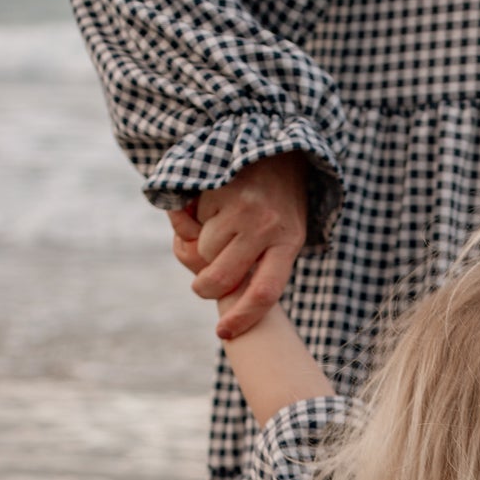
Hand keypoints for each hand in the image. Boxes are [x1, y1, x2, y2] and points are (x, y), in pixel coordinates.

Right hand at [168, 152, 308, 340]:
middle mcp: (266, 226)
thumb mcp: (283, 232)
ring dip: (199, 245)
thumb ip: (258, 262)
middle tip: (201, 284)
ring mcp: (240, 207)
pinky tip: (208, 205)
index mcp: (289, 242)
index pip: (265, 292)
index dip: (243, 318)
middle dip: (204, 286)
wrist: (273, 145)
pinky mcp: (217, 189)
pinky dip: (190, 220)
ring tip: (216, 226)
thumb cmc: (276, 201)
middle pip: (222, 277)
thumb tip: (216, 291)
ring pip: (203, 249)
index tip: (224, 333)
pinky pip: (190, 222)